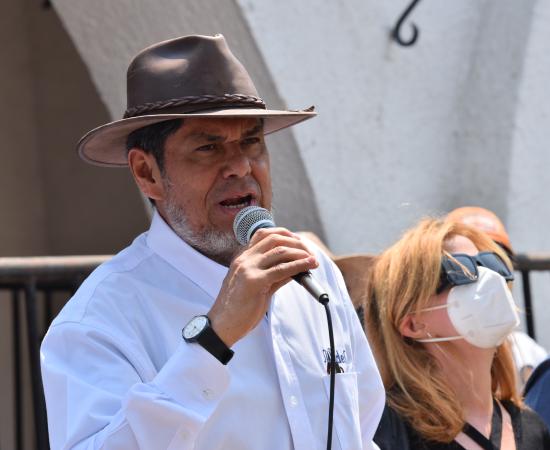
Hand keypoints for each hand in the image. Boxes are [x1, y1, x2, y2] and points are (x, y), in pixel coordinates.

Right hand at [208, 227, 317, 346]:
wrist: (221, 326)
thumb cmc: (238, 309)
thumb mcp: (255, 285)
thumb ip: (273, 275)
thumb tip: (295, 269)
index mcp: (241, 257)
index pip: (263, 234)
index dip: (284, 234)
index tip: (298, 241)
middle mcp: (244, 259)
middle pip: (274, 239)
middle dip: (296, 243)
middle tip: (310, 252)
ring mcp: (248, 269)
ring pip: (280, 251)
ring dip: (301, 254)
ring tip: (314, 260)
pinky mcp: (255, 282)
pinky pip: (282, 269)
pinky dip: (299, 266)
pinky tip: (309, 266)